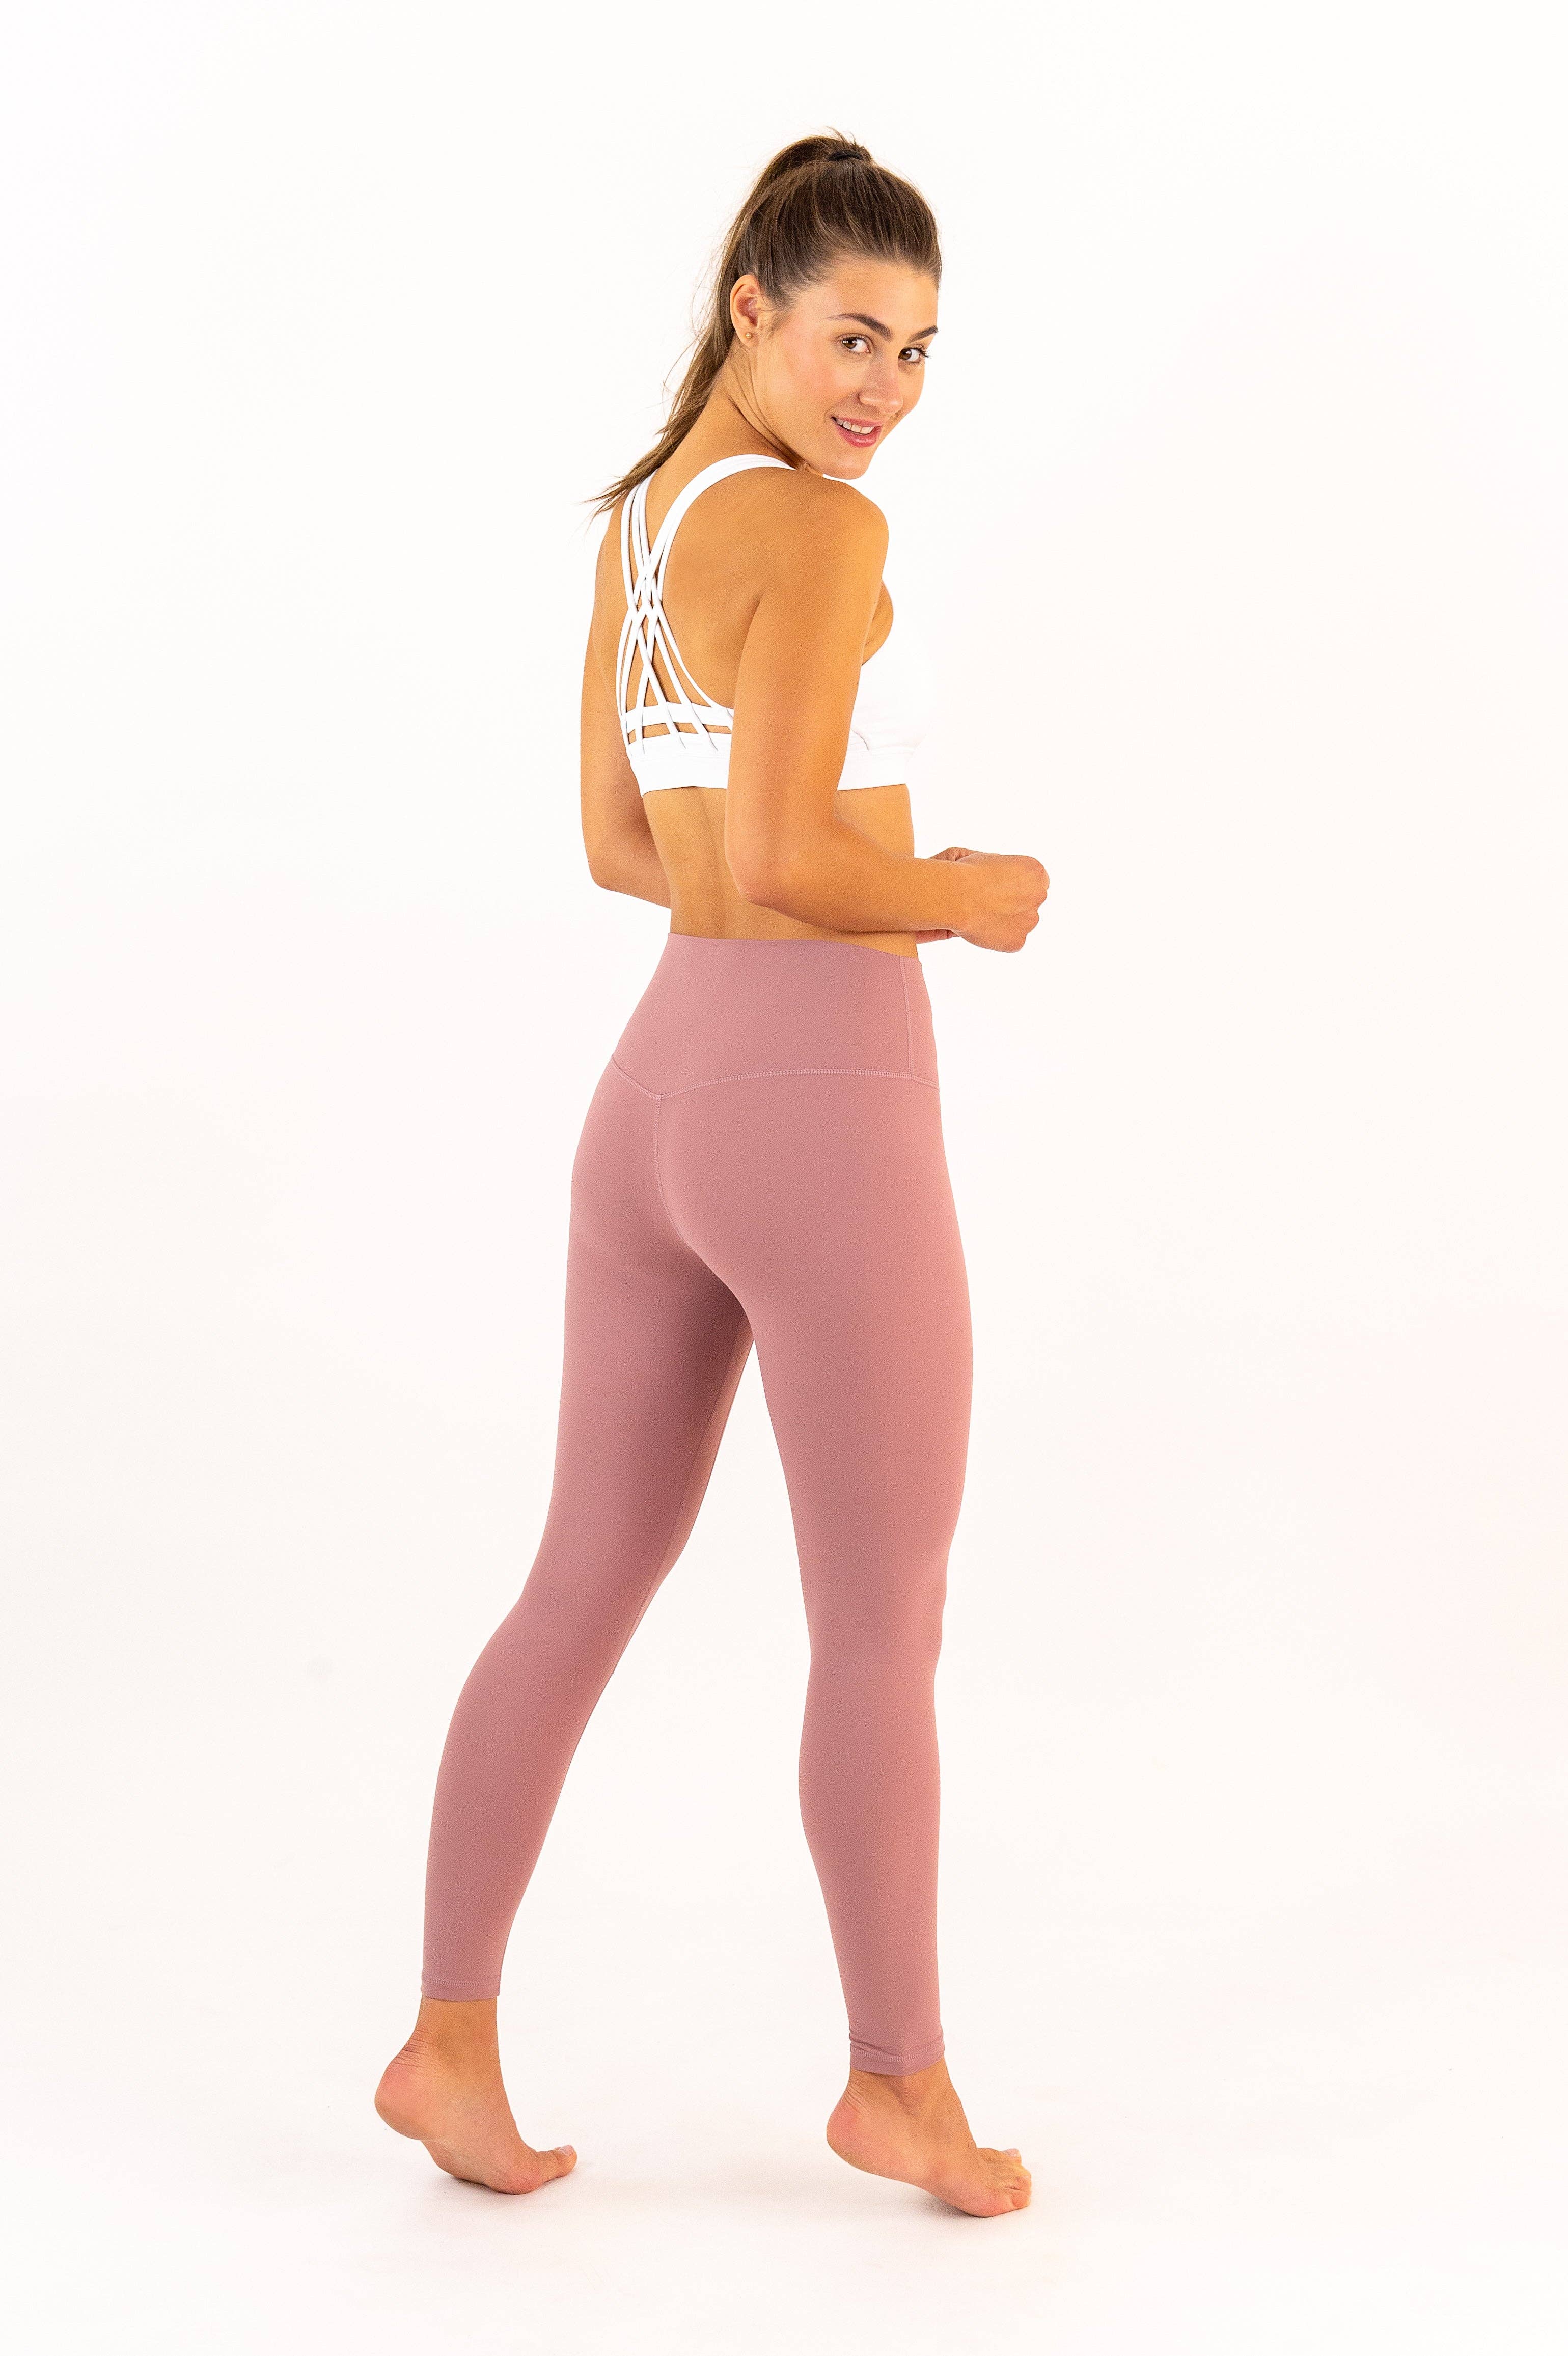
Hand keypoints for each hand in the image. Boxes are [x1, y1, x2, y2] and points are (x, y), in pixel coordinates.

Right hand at [929, 845, 1049, 951]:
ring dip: (1008, 921)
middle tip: (991, 904)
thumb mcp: (991, 859)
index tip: (1003, 889)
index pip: (1036, 882)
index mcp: (1036, 872)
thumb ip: (1006, 870)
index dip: (1017, 886)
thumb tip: (1003, 877)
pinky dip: (999, 937)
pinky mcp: (1019, 940)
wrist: (957, 897)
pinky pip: (1011, 940)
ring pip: (1022, 923)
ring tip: (983, 915)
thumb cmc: (969, 874)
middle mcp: (1039, 896)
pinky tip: (983, 927)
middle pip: (1030, 903)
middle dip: (1015, 904)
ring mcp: (1031, 920)